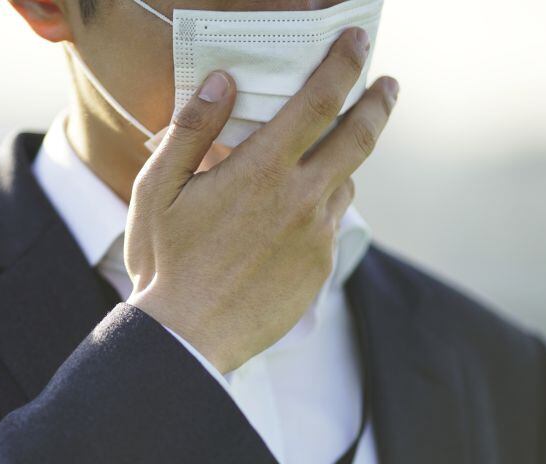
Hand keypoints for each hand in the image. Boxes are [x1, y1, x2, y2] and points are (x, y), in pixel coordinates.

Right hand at [125, 27, 398, 373]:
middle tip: (387, 84)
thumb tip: (221, 82)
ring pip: (344, 182)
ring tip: (322, 157)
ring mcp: (316, 236)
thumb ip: (192, 130)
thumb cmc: (165, 263)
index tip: (357, 41)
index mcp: (262, 171)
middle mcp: (301, 199)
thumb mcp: (158, 190)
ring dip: (341, 162)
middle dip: (377, 103)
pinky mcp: (319, 268)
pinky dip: (321, 207)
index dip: (342, 64)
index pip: (318, 101)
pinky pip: (331, 224)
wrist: (187, 339)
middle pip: (359, 137)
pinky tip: (295, 214)